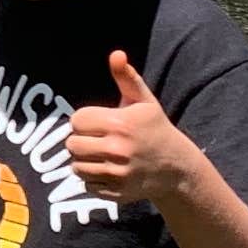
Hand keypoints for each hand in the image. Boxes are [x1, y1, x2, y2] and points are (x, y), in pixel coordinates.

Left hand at [67, 49, 203, 207]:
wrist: (175, 167)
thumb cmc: (154, 129)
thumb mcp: (143, 101)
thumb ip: (126, 77)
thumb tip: (116, 55)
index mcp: (120, 124)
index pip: (77, 120)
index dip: (84, 121)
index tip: (98, 122)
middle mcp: (117, 150)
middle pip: (72, 144)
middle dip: (81, 141)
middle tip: (97, 140)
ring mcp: (117, 173)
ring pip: (75, 167)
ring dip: (83, 161)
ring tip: (100, 155)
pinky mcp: (116, 193)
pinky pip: (86, 185)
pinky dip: (92, 179)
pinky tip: (107, 170)